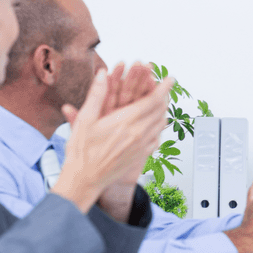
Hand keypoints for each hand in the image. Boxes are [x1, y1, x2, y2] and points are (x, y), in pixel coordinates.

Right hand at [52, 69, 171, 213]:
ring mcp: (142, 145)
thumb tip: (103, 73)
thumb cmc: (82, 150)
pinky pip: (157, 137)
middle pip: (160, 110)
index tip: (171, 79)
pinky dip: (159, 126)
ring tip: (162, 102)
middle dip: (164, 96)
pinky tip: (155, 124)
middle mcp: (139, 133)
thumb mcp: (85, 120)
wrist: (85, 180)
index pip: (153, 100)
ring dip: (163, 111)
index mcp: (126, 121)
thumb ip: (97, 95)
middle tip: (166, 87)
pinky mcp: (141, 155)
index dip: (164, 88)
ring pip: (161, 123)